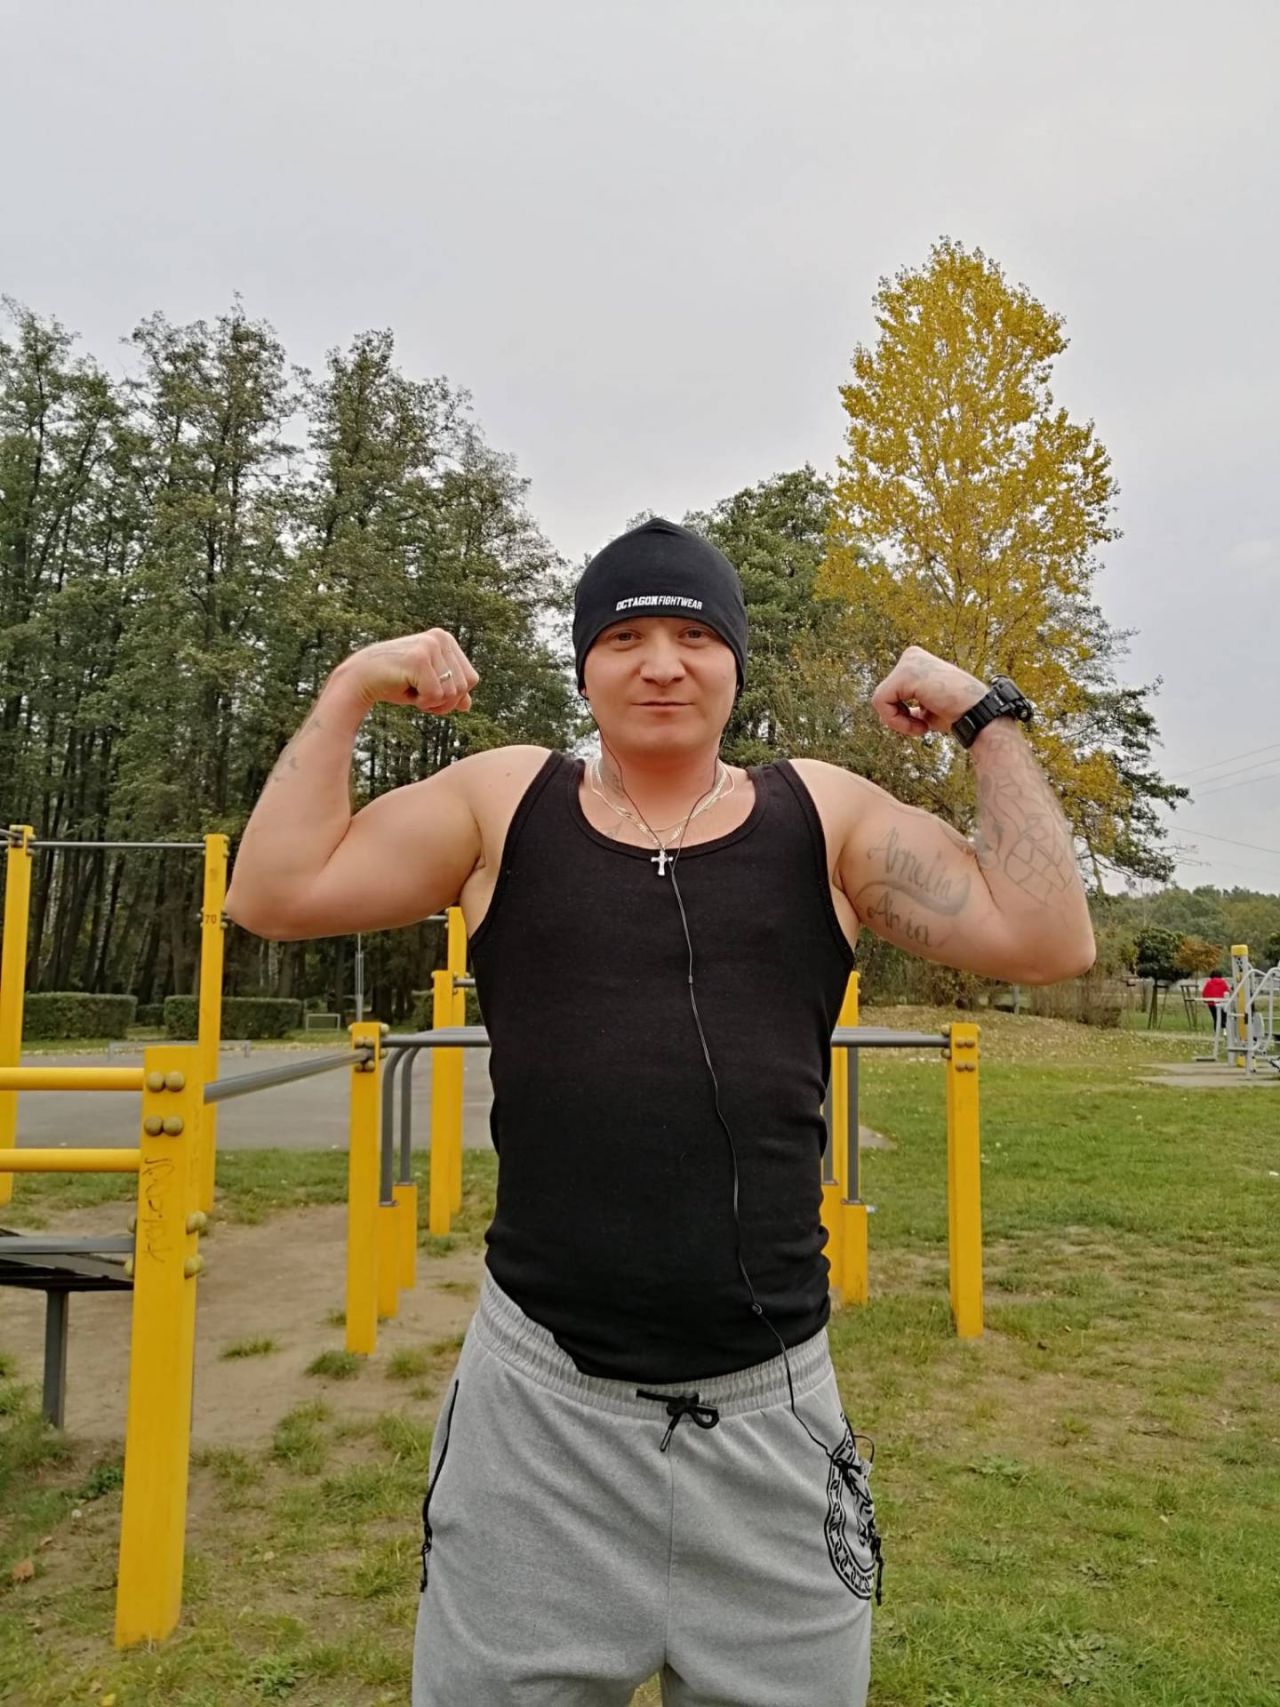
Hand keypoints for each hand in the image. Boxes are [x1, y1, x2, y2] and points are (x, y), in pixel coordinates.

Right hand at [337, 630, 479, 714]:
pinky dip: (422, 702)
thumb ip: (448, 692)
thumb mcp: (426, 687)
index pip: (472, 679)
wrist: (360, 679)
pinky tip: (406, 691)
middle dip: (444, 702)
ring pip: (452, 693)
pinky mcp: (419, 658)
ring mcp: (430, 646)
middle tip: (420, 695)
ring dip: (432, 703)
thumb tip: (468, 705)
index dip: (454, 696)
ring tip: (412, 691)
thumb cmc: (394, 682)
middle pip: (465, 687)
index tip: (430, 692)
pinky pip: (435, 694)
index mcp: (446, 640)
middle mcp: (441, 638)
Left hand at [871, 646, 986, 736]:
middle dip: (898, 718)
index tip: (924, 721)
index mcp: (915, 661)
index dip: (901, 714)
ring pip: (880, 700)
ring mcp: (908, 662)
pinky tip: (922, 725)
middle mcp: (911, 655)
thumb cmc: (957, 712)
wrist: (978, 714)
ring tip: (923, 726)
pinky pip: (881, 703)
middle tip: (923, 726)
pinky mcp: (905, 674)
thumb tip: (884, 717)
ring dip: (898, 722)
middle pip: (882, 695)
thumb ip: (907, 707)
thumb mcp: (926, 708)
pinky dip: (897, 721)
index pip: (890, 692)